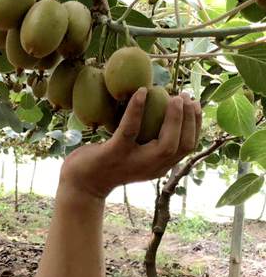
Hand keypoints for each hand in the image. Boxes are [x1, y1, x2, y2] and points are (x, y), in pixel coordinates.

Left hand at [60, 88, 201, 199]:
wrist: (81, 183)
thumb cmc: (107, 162)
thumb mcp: (134, 153)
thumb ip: (149, 141)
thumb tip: (162, 110)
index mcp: (159, 167)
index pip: (188, 148)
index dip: (195, 125)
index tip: (195, 104)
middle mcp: (151, 167)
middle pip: (183, 146)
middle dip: (189, 120)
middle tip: (186, 96)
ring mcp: (133, 162)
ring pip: (165, 144)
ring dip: (174, 119)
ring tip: (172, 96)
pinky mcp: (114, 153)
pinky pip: (129, 130)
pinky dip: (137, 109)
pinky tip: (141, 92)